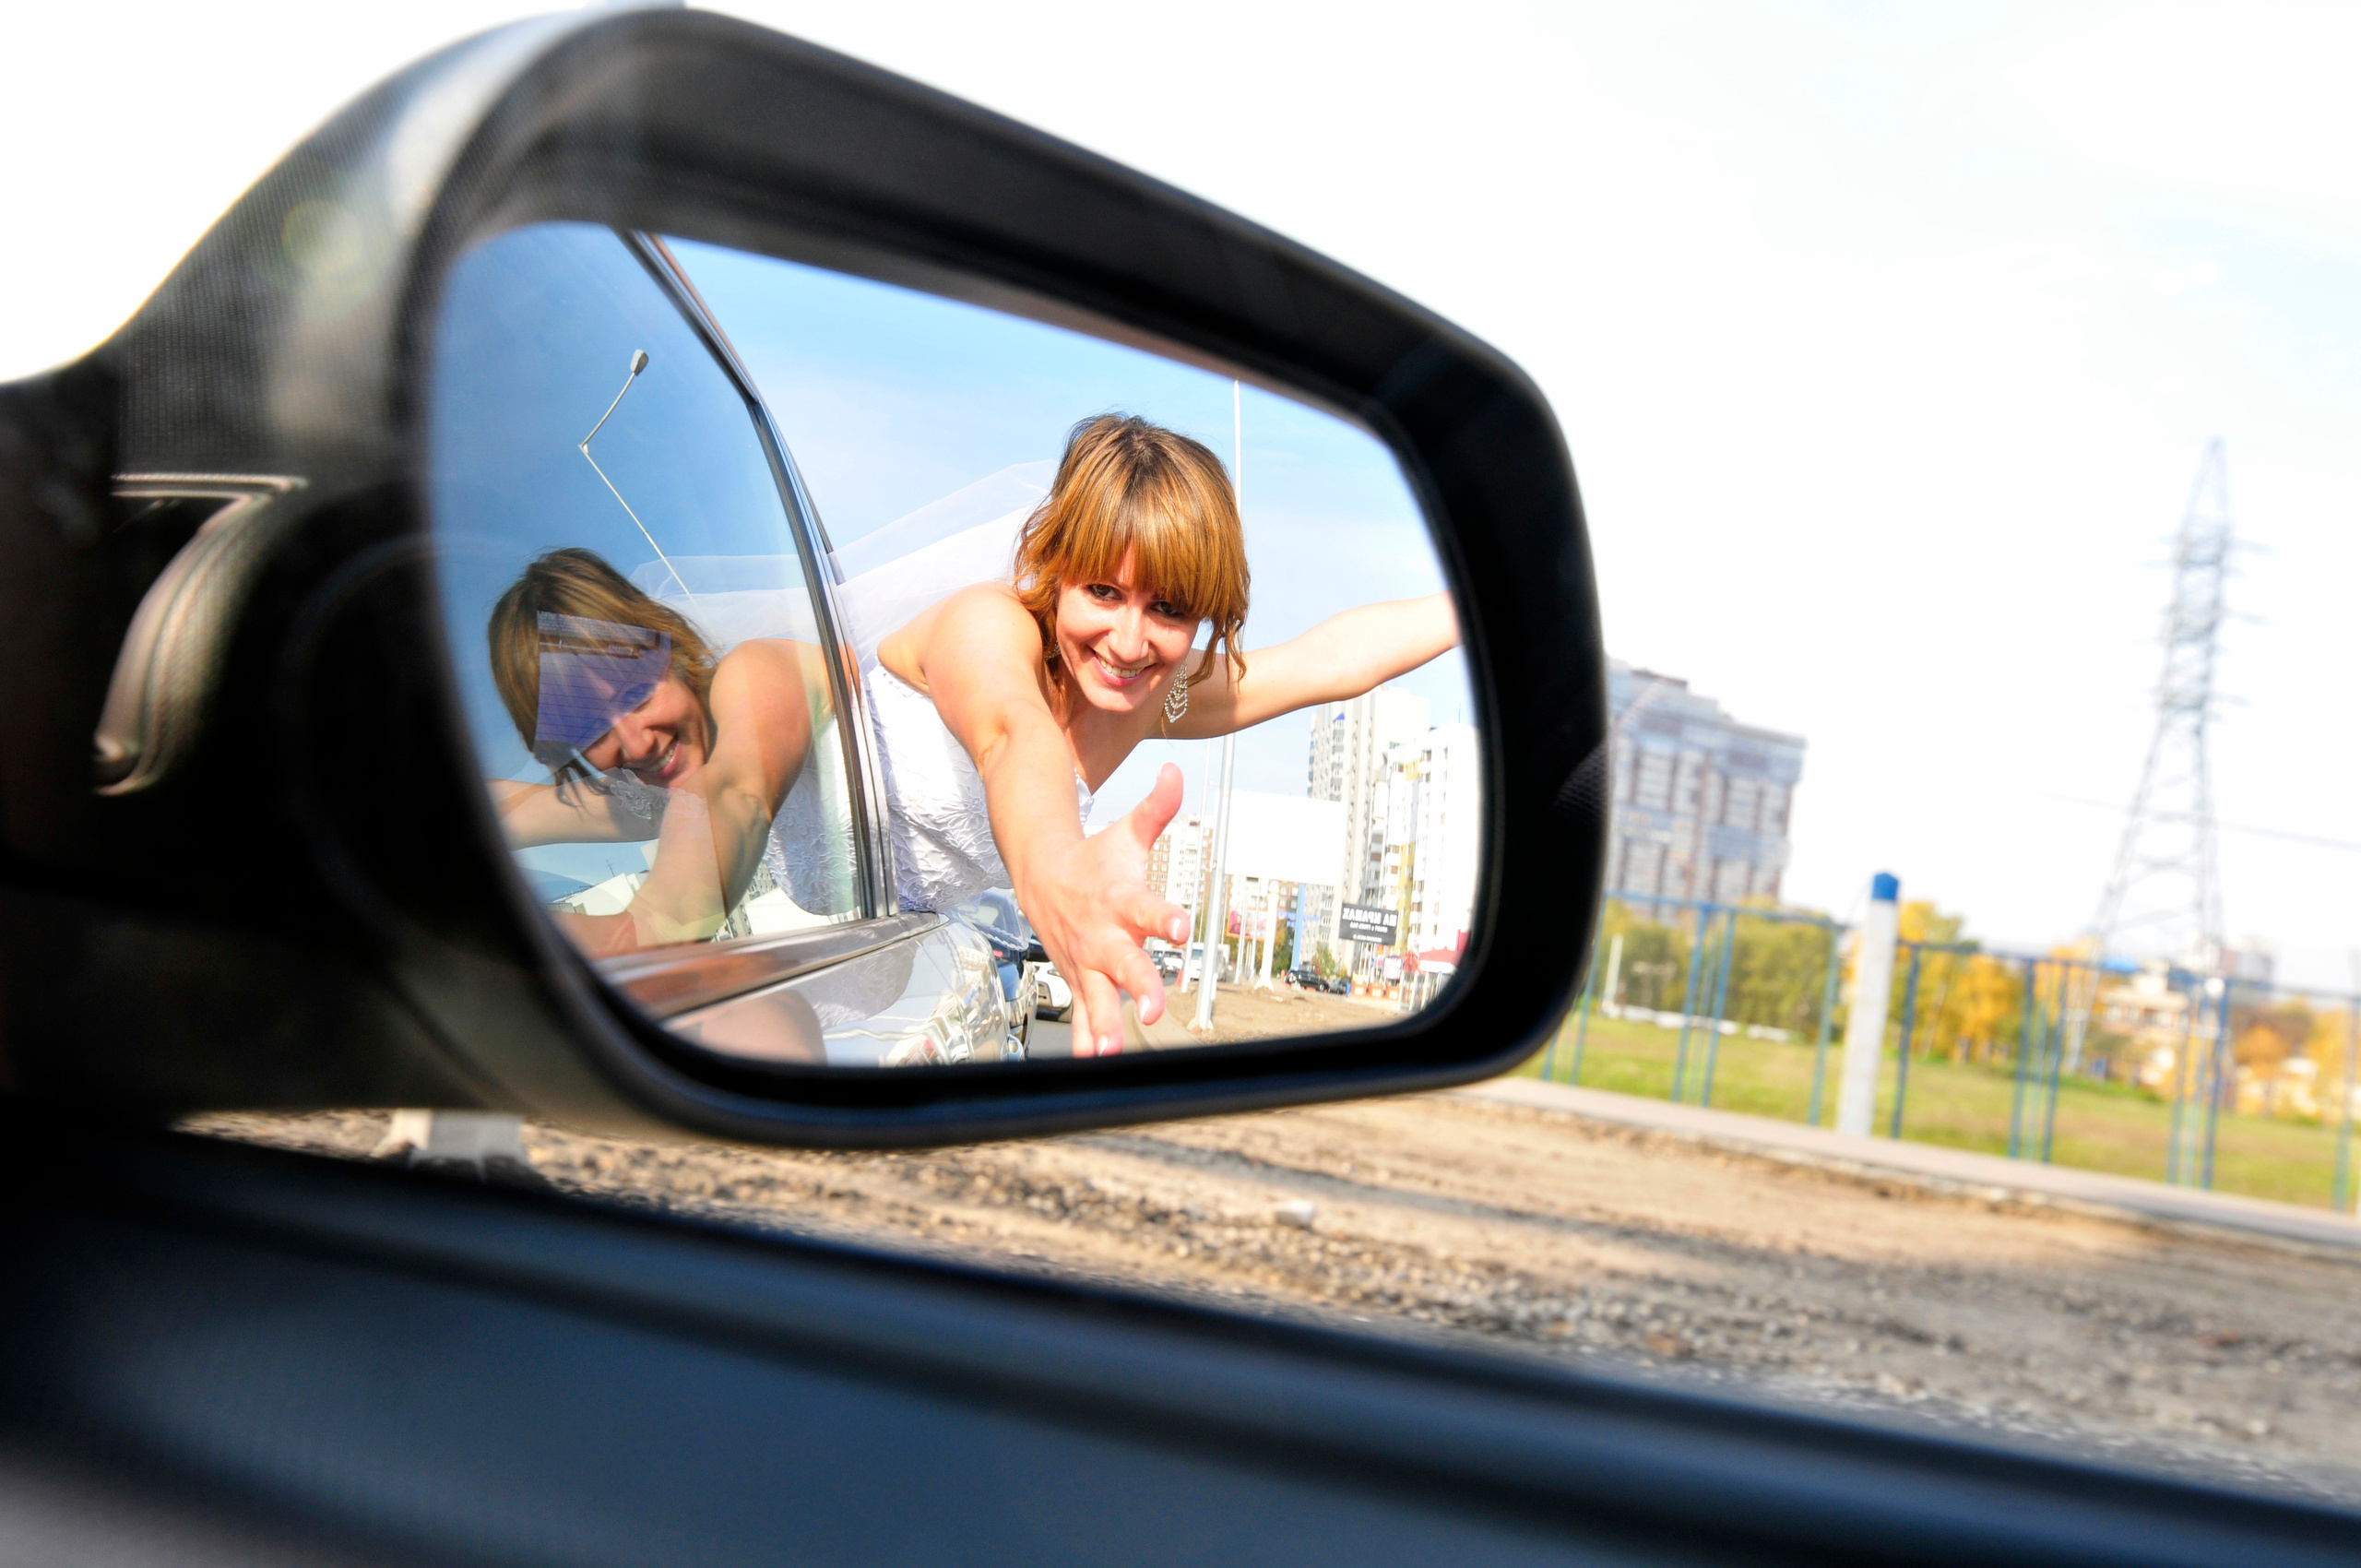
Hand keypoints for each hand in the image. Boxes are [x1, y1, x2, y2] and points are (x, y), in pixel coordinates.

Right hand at [1020, 764, 1189, 1057]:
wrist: (1041, 876)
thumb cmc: (1095, 860)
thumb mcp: (1127, 834)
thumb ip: (1157, 809)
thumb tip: (1175, 772)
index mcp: (1121, 900)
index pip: (1147, 907)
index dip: (1165, 918)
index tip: (1182, 928)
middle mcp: (1103, 935)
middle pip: (1124, 963)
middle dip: (1139, 986)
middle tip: (1155, 1009)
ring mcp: (1088, 962)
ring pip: (1097, 997)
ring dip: (1104, 1025)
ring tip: (1113, 1052)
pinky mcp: (1079, 979)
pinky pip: (1081, 1014)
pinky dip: (1085, 1039)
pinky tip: (1095, 1065)